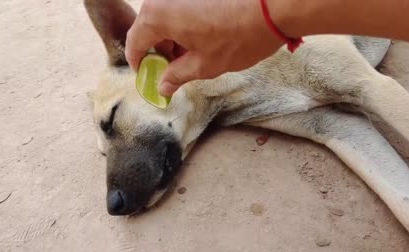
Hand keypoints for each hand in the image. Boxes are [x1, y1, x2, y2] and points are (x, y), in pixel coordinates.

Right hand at [125, 0, 284, 95]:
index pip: (135, 42)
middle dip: (159, 51)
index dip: (139, 62)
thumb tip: (163, 86)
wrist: (273, 7)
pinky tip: (202, 38)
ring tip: (193, 56)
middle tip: (173, 70)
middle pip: (150, 27)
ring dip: (173, 38)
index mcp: (157, 16)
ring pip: (166, 17)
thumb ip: (176, 76)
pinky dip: (185, 25)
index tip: (147, 74)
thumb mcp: (203, 65)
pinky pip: (181, 8)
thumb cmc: (238, 37)